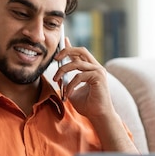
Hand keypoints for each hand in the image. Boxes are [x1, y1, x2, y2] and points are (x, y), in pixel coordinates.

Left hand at [53, 37, 138, 153]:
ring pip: (76, 63)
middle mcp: (96, 67)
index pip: (80, 53)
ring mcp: (99, 71)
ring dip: (63, 71)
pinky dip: (70, 85)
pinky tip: (67, 94)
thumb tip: (58, 75)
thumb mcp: (72, 90)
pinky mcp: (99, 77)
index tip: (63, 40)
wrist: (98, 116)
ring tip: (57, 81)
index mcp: (91, 69)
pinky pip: (79, 76)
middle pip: (81, 50)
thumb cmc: (87, 105)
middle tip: (55, 58)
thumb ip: (67, 81)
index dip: (71, 46)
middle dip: (66, 51)